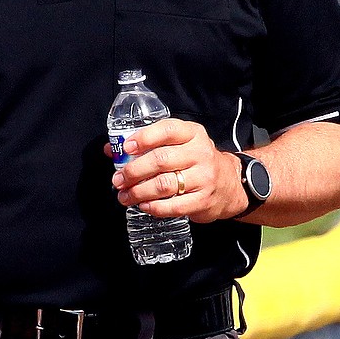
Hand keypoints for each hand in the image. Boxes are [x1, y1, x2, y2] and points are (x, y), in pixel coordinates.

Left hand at [108, 119, 246, 223]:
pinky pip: (174, 206)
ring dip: (139, 192)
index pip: (167, 130)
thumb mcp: (178, 145)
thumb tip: (110, 149)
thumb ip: (147, 145)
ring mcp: (204, 177)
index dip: (144, 138)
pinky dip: (155, 207)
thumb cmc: (195, 162)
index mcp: (192, 134)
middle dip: (134, 171)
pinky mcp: (204, 200)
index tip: (125, 148)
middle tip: (118, 180)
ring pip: (164, 184)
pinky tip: (143, 206)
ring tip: (125, 196)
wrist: (229, 184)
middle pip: (161, 160)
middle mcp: (200, 153)